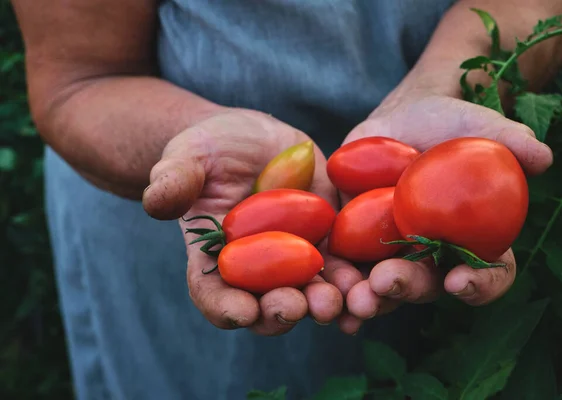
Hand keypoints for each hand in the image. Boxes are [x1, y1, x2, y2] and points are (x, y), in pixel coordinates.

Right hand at [142, 109, 343, 335]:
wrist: (256, 139)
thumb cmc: (213, 148)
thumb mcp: (189, 155)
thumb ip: (174, 178)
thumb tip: (157, 202)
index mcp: (215, 258)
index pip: (213, 293)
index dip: (224, 307)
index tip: (241, 311)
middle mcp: (257, 270)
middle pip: (266, 305)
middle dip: (282, 311)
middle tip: (297, 305)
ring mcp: (295, 259)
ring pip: (310, 294)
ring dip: (326, 304)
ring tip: (340, 301)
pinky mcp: (329, 240)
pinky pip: (344, 267)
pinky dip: (357, 281)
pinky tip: (371, 285)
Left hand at [328, 91, 552, 333]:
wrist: (405, 119)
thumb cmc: (451, 125)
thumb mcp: (480, 127)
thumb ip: (509, 142)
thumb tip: (540, 158)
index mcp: (473, 242)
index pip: (488, 274)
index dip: (480, 284)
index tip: (461, 281)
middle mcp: (434, 258)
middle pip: (426, 285)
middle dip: (407, 288)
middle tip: (387, 282)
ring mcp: (392, 253)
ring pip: (381, 285)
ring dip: (366, 296)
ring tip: (352, 297)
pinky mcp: (354, 240)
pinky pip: (345, 265)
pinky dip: (335, 281)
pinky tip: (323, 289)